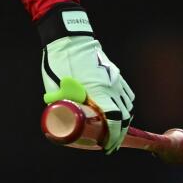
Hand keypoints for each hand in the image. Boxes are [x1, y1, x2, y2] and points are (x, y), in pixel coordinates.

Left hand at [36, 5, 133, 153]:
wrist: (68, 36)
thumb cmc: (59, 60)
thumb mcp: (55, 85)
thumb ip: (60, 102)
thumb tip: (58, 118)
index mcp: (98, 89)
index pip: (114, 119)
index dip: (113, 136)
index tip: (108, 146)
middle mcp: (111, 85)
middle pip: (124, 115)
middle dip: (120, 132)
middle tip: (110, 144)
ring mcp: (115, 78)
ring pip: (128, 105)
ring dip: (124, 119)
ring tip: (114, 130)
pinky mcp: (114, 72)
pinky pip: (126, 93)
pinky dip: (125, 105)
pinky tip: (119, 110)